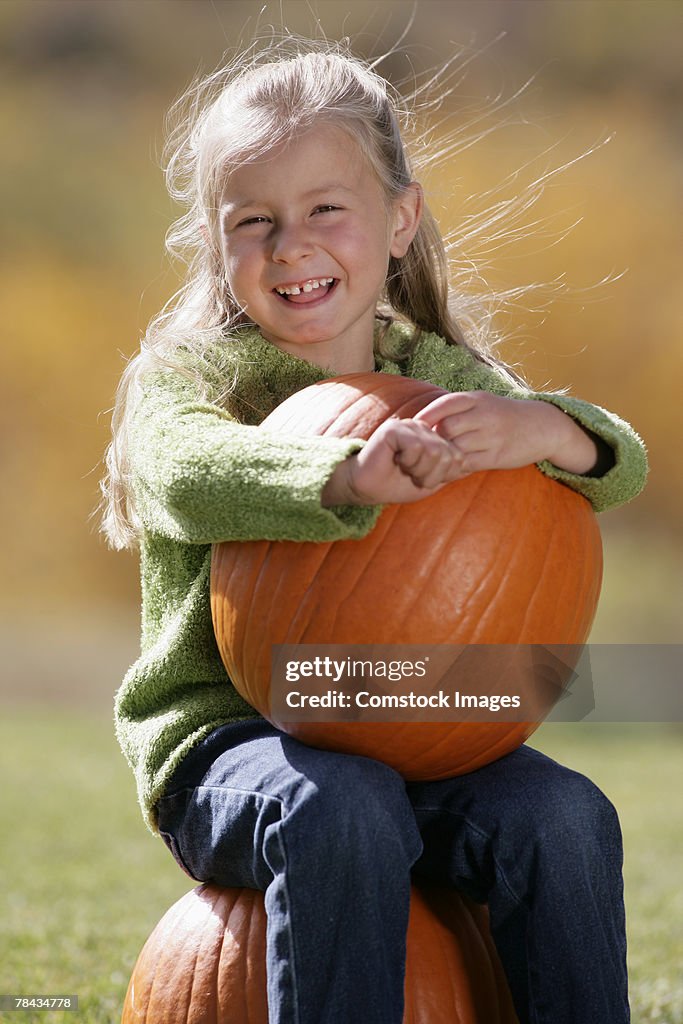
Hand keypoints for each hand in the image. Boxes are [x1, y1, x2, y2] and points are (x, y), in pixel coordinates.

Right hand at [321, 418, 469, 506]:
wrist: (366, 488)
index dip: (443, 476)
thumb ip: (450, 471)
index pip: (458, 457)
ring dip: (419, 470)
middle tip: (412, 475)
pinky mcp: (395, 429)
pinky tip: (395, 461)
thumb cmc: (396, 484)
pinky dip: (408, 462)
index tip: (423, 479)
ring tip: (404, 468)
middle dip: (431, 475)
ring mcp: (409, 426)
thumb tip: (468, 463)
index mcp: (433, 438)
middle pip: (448, 455)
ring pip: (434, 451)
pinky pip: (417, 447)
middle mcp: (423, 428)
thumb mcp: (431, 481)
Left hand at [413, 392, 599, 474]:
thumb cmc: (503, 415)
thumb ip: (456, 410)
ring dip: (440, 457)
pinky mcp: (496, 456)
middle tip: (418, 449)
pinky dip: (453, 469)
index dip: (425, 416)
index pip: (444, 404)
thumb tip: (422, 423)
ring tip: (428, 462)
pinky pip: (467, 464)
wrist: (541, 426)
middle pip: (447, 428)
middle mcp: (484, 415)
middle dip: (431, 439)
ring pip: (455, 448)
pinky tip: (446, 470)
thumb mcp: (482, 402)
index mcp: (477, 399)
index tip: (410, 427)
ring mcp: (491, 436)